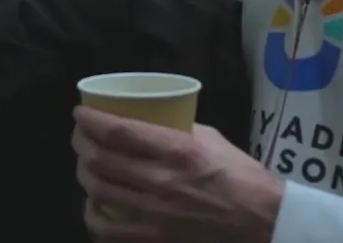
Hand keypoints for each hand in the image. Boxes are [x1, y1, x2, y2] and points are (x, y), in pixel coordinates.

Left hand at [72, 106, 282, 242]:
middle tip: (80, 136)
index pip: (119, 131)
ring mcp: (155, 215)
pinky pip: (106, 229)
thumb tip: (152, 121)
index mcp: (178, 151)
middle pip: (100, 159)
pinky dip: (92, 214)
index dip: (90, 120)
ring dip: (83, 173)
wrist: (263, 222)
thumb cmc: (242, 177)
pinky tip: (94, 203)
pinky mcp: (154, 240)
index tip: (80, 113)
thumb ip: (179, 129)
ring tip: (85, 164)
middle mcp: (161, 181)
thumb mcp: (213, 139)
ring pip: (98, 190)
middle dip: (81, 143)